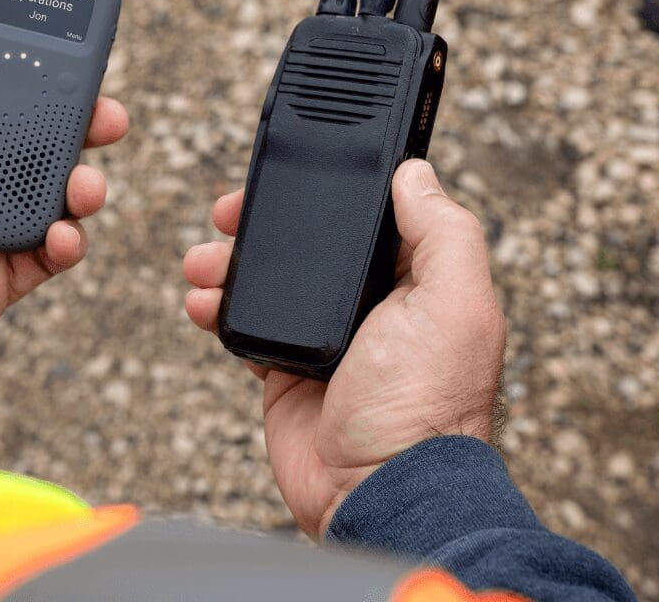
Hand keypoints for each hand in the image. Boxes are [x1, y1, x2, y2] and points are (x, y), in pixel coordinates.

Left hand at [0, 60, 127, 448]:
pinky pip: (46, 259)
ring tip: (86, 184)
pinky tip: (62, 233)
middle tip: (108, 116)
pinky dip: (67, 242)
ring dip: (80, 184)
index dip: (23, 86)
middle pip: (28, 150)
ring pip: (48, 201)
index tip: (63, 65)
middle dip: (74, 129)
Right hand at [182, 159, 505, 535]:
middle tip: (230, 209)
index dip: (334, 187)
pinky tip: (204, 302)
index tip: (294, 166)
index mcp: (418, 282)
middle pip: (311, 242)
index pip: (372, 215)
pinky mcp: (285, 371)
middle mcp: (372, 305)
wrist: (376, 491)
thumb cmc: (426, 407)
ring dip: (230, 261)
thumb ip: (443, 231)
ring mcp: (325, 338)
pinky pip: (243, 325)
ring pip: (269, 278)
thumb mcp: (454, 303)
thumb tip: (418, 171)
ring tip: (205, 261)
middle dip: (266, 221)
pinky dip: (217, 308)